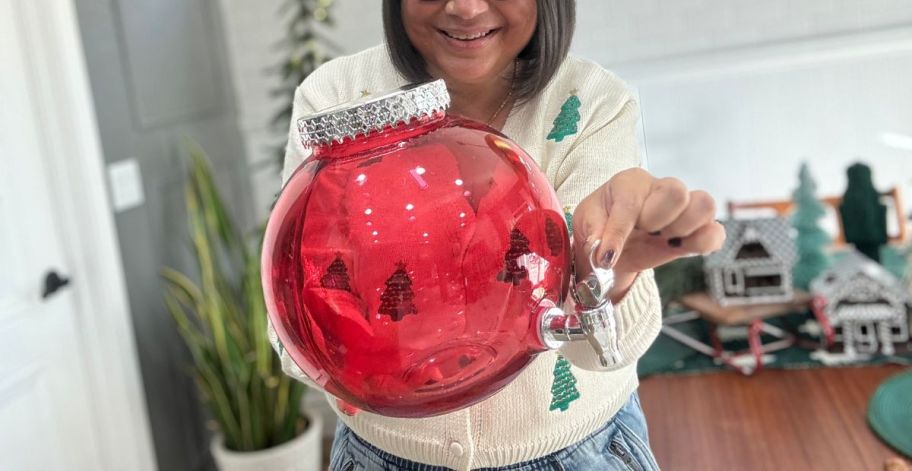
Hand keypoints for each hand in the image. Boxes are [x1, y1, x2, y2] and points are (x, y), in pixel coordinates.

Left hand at [572, 168, 725, 301]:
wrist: (611, 248)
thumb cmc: (598, 227)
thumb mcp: (585, 226)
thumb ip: (593, 234)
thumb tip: (604, 251)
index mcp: (630, 182)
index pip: (631, 202)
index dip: (618, 232)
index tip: (605, 258)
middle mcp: (660, 188)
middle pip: (677, 192)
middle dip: (657, 220)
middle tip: (642, 233)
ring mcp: (683, 207)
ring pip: (704, 205)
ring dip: (682, 229)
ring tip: (661, 240)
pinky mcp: (697, 229)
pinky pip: (716, 232)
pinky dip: (704, 243)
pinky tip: (679, 248)